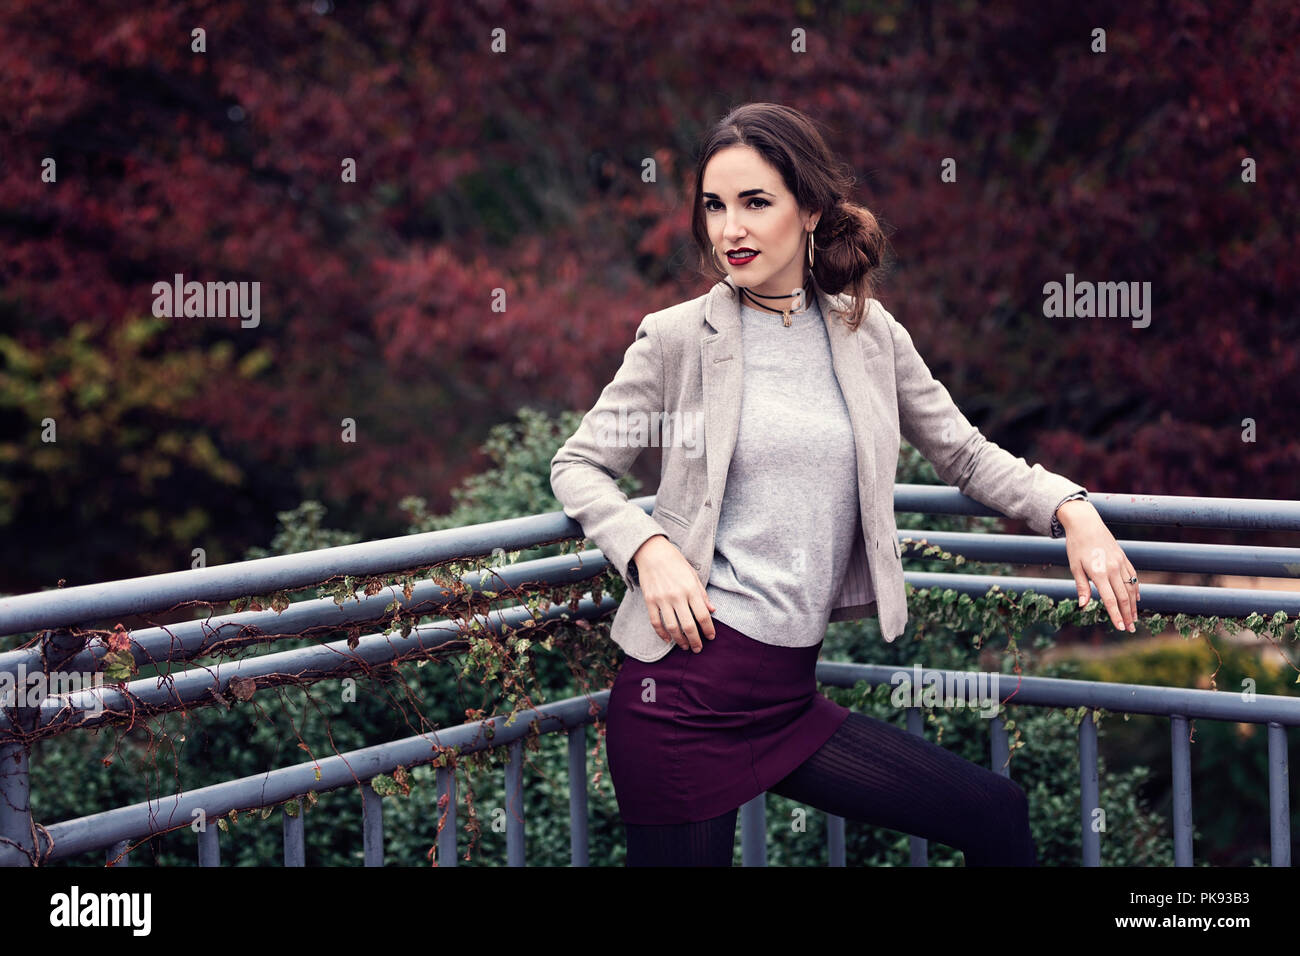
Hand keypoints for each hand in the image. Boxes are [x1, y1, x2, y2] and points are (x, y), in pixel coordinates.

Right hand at [632, 535, 716, 652]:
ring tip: (685, 646)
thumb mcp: (693, 575)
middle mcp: (677, 596)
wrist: (652, 552)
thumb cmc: (676, 563)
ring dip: (680, 640)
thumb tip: (712, 610)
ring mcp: (662, 599)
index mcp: (691, 589)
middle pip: (688, 625)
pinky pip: (655, 622)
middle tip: (698, 649)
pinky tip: (668, 639)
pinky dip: (661, 634)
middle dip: (695, 640)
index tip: (711, 637)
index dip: (708, 629)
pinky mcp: (649, 601)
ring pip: (672, 627)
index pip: (703, 615)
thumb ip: (702, 594)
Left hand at [1059, 500, 1139, 631]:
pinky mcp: (1124, 558)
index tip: (1121, 628)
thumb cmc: (1076, 546)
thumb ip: (1081, 586)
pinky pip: (1133, 577)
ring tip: (1134, 618)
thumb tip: (1083, 606)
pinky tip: (1137, 599)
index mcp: (1098, 573)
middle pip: (1124, 597)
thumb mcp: (1074, 566)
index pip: (1110, 600)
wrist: (1086, 523)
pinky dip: (1136, 589)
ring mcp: (1120, 563)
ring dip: (1134, 605)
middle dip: (1128, 615)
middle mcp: (1113, 569)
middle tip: (1130, 629)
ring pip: (1131, 588)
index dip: (1116, 615)